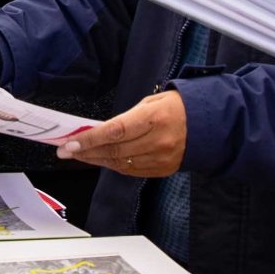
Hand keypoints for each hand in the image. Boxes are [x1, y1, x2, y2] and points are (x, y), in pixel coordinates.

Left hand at [59, 90, 187, 176]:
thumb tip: (99, 131)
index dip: (90, 139)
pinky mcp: (162, 170)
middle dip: (85, 151)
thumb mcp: (152, 102)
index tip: (70, 143)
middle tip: (65, 151)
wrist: (209, 124)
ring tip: (78, 155)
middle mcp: (158, 141)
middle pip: (114, 151)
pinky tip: (100, 159)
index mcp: (155, 118)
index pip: (115, 132)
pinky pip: (131, 171)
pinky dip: (112, 165)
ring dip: (96, 160)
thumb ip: (126, 118)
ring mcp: (161, 158)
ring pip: (119, 164)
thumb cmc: (178, 107)